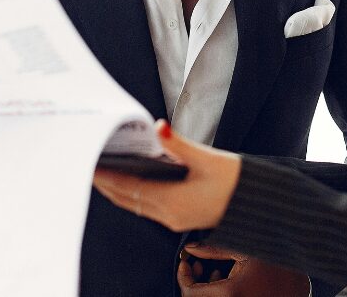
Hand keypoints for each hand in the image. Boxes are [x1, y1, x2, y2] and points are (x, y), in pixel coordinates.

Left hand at [93, 120, 239, 231]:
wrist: (257, 203)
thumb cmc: (235, 181)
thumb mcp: (207, 158)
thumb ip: (178, 143)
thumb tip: (159, 127)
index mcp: (172, 201)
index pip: (128, 187)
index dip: (106, 177)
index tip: (91, 165)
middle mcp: (168, 215)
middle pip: (126, 199)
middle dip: (106, 184)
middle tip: (89, 166)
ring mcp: (173, 219)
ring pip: (135, 205)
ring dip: (118, 190)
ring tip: (103, 173)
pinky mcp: (179, 217)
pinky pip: (147, 207)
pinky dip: (133, 194)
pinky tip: (129, 181)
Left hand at [178, 243, 309, 296]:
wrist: (302, 282)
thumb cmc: (278, 262)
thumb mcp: (245, 250)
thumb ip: (214, 249)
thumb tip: (191, 248)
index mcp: (230, 294)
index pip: (190, 293)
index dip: (183, 277)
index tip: (186, 264)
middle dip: (193, 283)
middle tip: (196, 266)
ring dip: (205, 290)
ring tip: (214, 271)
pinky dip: (217, 294)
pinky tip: (225, 279)